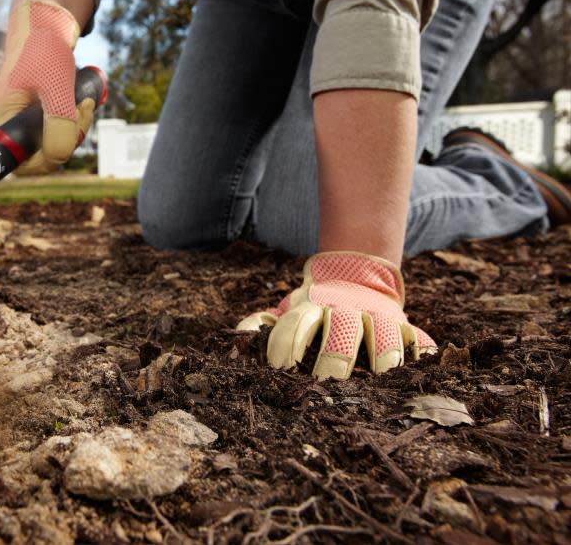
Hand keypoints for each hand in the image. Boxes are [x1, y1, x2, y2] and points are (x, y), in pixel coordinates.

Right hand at [0, 0, 95, 173]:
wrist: (47, 21)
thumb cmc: (44, 46)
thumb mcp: (55, 84)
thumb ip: (58, 121)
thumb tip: (60, 156)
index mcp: (5, 118)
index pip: (19, 162)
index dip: (45, 161)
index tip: (66, 138)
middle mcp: (12, 122)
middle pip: (42, 155)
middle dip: (68, 140)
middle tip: (83, 111)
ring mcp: (27, 118)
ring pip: (55, 142)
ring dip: (77, 128)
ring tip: (86, 102)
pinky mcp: (42, 112)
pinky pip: (61, 128)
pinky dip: (76, 120)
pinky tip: (84, 101)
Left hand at [237, 251, 436, 378]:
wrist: (355, 276)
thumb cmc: (313, 308)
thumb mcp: (286, 309)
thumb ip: (261, 323)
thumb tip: (237, 339)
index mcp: (312, 308)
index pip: (296, 324)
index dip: (286, 345)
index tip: (279, 370)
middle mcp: (346, 311)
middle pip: (341, 333)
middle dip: (333, 357)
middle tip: (324, 384)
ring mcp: (378, 317)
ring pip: (385, 335)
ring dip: (383, 356)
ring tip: (378, 380)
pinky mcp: (405, 325)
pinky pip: (419, 340)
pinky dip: (422, 355)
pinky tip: (418, 373)